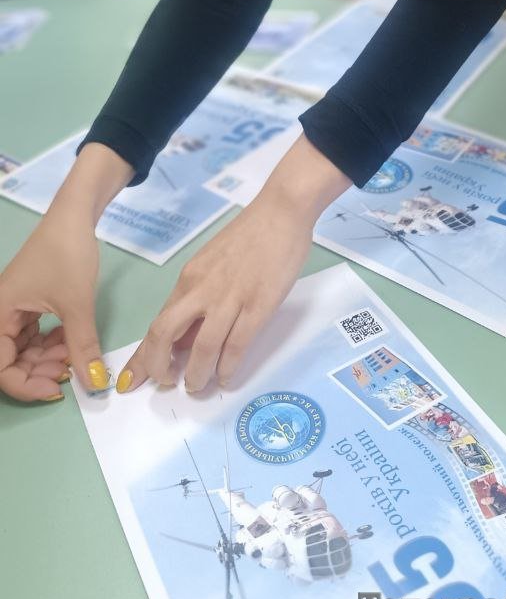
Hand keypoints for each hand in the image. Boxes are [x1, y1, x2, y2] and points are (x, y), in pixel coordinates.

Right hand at [0, 196, 107, 401]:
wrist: (76, 214)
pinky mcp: (31, 302)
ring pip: (24, 349)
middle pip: (11, 359)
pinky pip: (35, 334)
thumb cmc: (67, 254)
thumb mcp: (77, 304)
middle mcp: (1, 312)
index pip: (0, 366)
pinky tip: (71, 342)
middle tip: (71, 371)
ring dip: (47, 359)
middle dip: (39, 371)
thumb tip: (94, 384)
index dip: (24, 385)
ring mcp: (16, 307)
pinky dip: (52, 343)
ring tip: (75, 356)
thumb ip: (82, 347)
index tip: (56, 388)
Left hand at [116, 194, 314, 395]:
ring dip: (196, 374)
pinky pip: (237, 344)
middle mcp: (202, 289)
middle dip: (158, 366)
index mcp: (190, 278)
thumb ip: (198, 296)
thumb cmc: (250, 236)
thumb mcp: (212, 263)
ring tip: (197, 387)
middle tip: (167, 384)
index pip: (159, 322)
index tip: (130, 380)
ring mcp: (230, 297)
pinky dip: (228, 367)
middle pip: (165, 333)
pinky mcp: (258, 304)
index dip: (143, 356)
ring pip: (202, 346)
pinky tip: (226, 378)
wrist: (282, 211)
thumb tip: (187, 335)